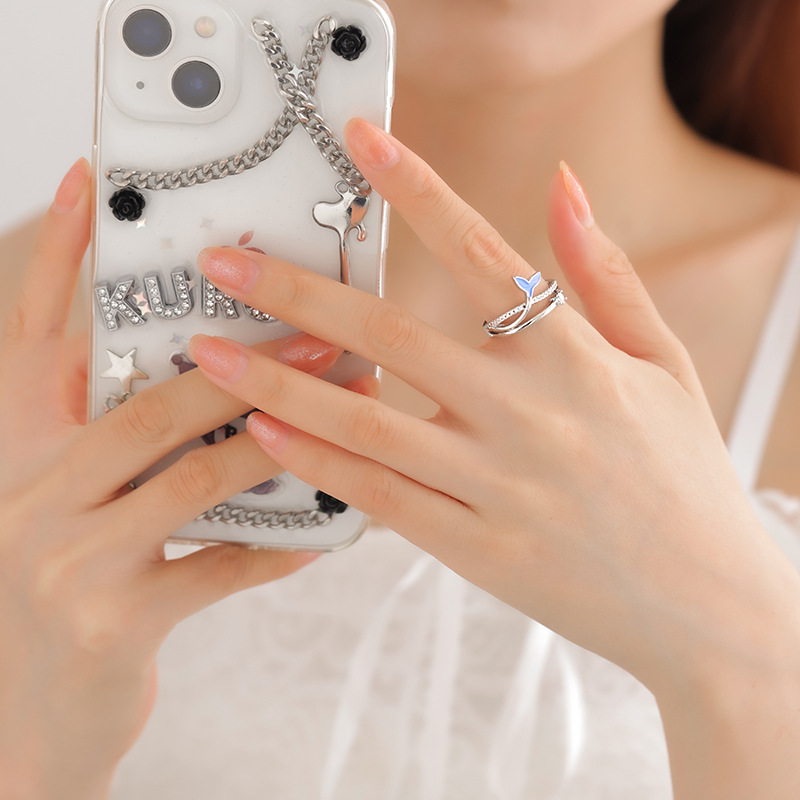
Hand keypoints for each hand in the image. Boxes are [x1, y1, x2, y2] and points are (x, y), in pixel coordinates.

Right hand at [0, 160, 372, 799]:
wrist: (26, 715)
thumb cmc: (61, 585)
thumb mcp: (63, 501)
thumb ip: (107, 440)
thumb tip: (202, 380)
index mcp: (17, 449)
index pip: (32, 332)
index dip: (56, 256)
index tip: (88, 183)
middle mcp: (31, 491)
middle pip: (144, 404)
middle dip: (238, 364)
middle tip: (314, 335)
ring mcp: (67, 560)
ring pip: (190, 476)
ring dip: (275, 439)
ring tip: (337, 406)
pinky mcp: (113, 621)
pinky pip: (218, 566)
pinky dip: (279, 541)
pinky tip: (327, 524)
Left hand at [186, 121, 799, 789]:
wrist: (707, 601)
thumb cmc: (684, 476)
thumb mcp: (661, 364)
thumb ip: (605, 274)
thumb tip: (564, 186)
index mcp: (576, 359)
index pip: (483, 254)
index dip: (420, 189)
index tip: (361, 143)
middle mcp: (530, 415)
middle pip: (393, 336)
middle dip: (298, 292)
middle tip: (224, 264)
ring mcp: (499, 486)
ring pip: (369, 423)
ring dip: (280, 383)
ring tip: (210, 354)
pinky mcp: (479, 550)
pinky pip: (384, 499)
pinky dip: (321, 464)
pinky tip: (265, 435)